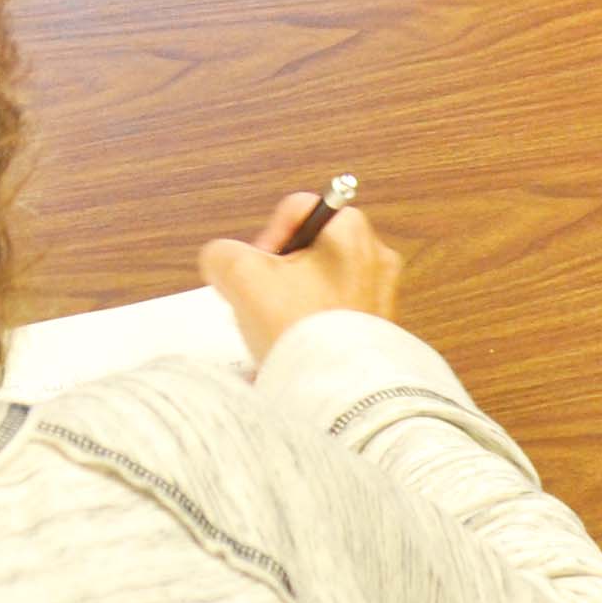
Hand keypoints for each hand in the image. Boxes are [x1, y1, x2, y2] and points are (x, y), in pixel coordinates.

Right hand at [200, 191, 403, 364]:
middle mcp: (375, 258)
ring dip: (292, 304)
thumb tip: (221, 262)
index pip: (296, 211)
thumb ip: (221, 254)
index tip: (257, 271)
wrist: (338, 391)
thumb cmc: (301, 329)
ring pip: (319, 286)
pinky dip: (313, 329)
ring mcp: (380, 297)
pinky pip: (334, 319)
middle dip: (277, 277)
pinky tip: (298, 348)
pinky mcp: (378, 332)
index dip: (265, 239)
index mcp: (352, 230)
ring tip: (279, 331)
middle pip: (307, 252)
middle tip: (264, 303)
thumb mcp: (240, 275)